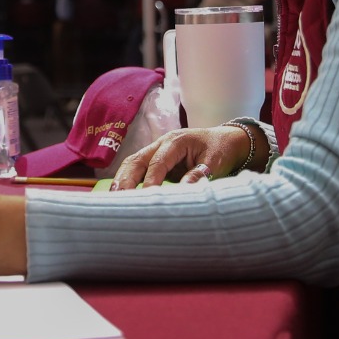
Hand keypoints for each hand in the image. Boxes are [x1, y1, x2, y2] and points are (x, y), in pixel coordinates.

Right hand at [110, 125, 259, 189]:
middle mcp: (161, 144)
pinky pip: (138, 168)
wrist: (225, 141)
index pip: (158, 162)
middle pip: (137, 160)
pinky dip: (127, 179)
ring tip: (112, 197)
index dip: (151, 180)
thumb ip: (199, 174)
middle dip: (126, 178)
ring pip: (133, 163)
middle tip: (118, 198)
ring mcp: (156, 150)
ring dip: (122, 179)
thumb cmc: (220, 150)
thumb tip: (184, 191)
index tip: (147, 197)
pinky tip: (121, 193)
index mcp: (176, 141)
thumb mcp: (215, 162)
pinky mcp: (156, 159)